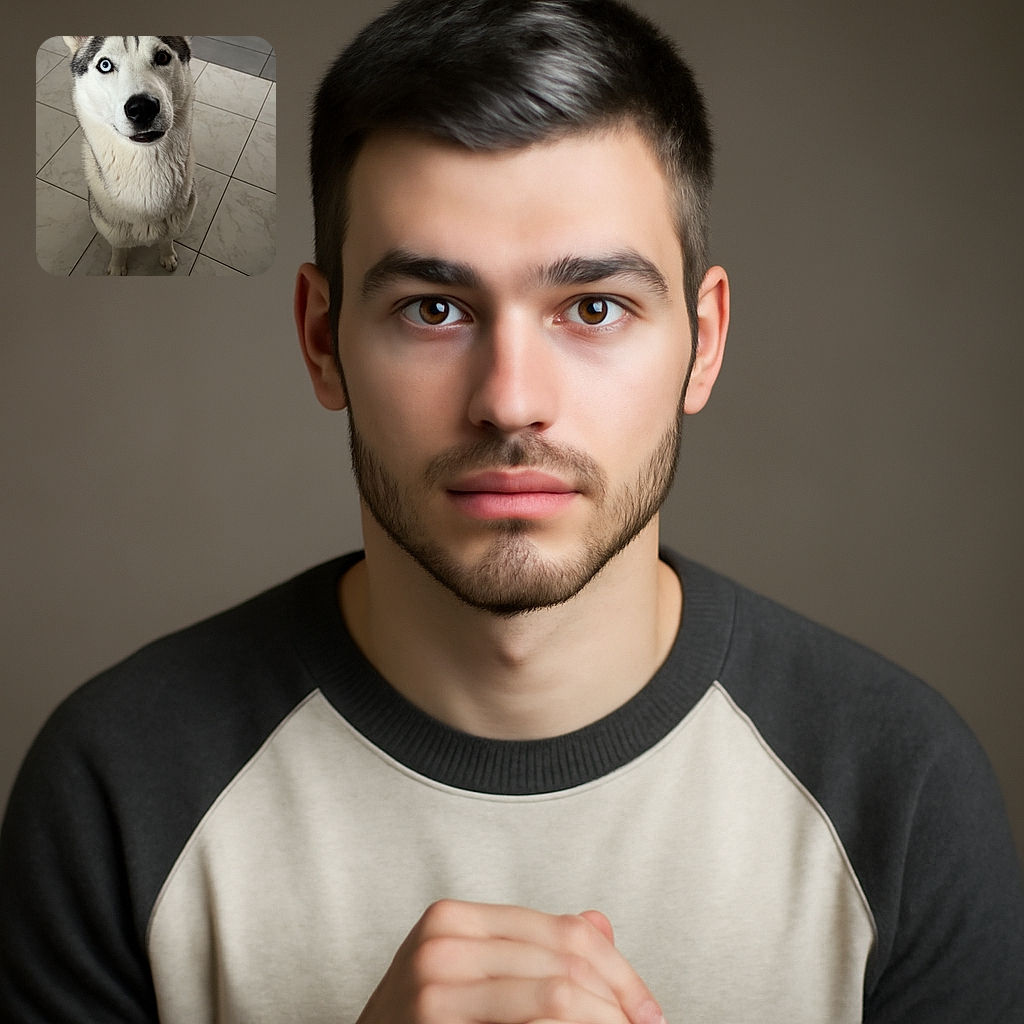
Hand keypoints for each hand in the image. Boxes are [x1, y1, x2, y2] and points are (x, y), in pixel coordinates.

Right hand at [356, 899, 665, 1023]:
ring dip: (604, 1022)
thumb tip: (601, 925)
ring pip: (557, 994)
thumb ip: (536, 951)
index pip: (565, 931)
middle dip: (620, 1000)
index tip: (649, 1011)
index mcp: (455, 918)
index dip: (620, 971)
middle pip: (567, 960)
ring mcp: (433, 986)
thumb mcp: (475, 978)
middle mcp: (442, 942)